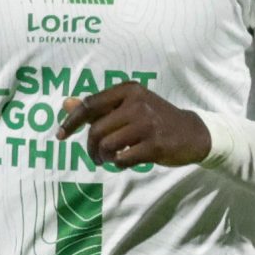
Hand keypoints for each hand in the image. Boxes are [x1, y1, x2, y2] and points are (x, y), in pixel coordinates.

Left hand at [57, 81, 210, 168]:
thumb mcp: (129, 106)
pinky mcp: (155, 144)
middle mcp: (137, 103)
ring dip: (104, 157)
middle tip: (95, 156)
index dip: (71, 122)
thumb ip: (99, 106)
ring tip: (109, 158)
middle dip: (91, 147)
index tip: (60, 136)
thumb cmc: (155, 119)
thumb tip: (66, 103)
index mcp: (128, 90)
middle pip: (96, 130)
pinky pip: (122, 158)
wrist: (194, 133)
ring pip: (107, 145)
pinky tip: (124, 161)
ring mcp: (147, 124)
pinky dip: (118, 163)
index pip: (90, 105)